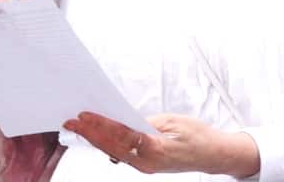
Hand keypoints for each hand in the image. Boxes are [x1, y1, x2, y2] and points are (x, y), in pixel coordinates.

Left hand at [64, 112, 259, 177]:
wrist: (213, 155)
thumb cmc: (197, 136)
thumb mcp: (172, 122)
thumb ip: (146, 123)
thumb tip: (122, 120)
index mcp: (155, 150)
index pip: (121, 136)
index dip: (100, 126)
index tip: (83, 116)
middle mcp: (147, 163)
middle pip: (112, 147)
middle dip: (89, 134)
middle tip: (70, 122)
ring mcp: (145, 167)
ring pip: (114, 152)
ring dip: (95, 140)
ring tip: (77, 127)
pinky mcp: (145, 165)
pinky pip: (122, 154)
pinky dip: (107, 144)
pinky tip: (96, 136)